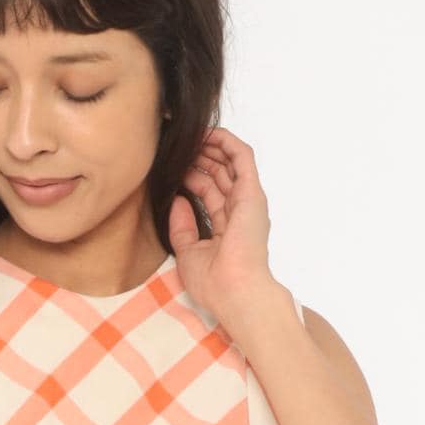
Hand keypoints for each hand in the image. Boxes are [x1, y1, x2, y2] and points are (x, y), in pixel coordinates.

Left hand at [168, 126, 283, 329]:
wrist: (235, 292)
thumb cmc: (215, 283)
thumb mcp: (188, 252)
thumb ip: (182, 227)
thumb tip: (177, 200)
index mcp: (227, 228)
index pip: (210, 193)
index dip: (192, 177)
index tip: (172, 167)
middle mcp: (240, 212)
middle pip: (219, 175)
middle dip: (199, 157)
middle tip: (177, 146)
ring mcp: (248, 201)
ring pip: (230, 162)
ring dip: (211, 146)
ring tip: (189, 134)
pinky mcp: (252, 193)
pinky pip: (241, 157)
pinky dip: (226, 142)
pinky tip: (207, 133)